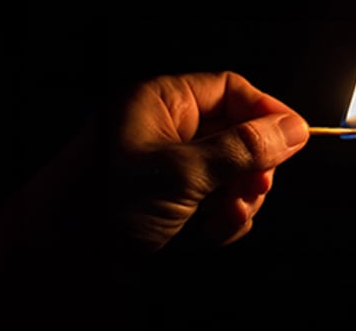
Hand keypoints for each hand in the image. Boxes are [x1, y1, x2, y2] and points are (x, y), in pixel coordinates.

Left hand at [107, 71, 309, 253]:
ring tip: (228, 217)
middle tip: (256, 187)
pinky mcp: (172, 203)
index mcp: (160, 104)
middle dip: (252, 164)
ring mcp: (170, 169)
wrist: (60, 265)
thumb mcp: (182, 174)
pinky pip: (216, 201)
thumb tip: (292, 128)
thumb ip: (242, 149)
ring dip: (240, 196)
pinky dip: (225, 218)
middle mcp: (167, 131)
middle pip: (235, 132)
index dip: (265, 111)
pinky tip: (215, 233)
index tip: (295, 139)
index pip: (228, 90)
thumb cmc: (106, 207)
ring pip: (231, 172)